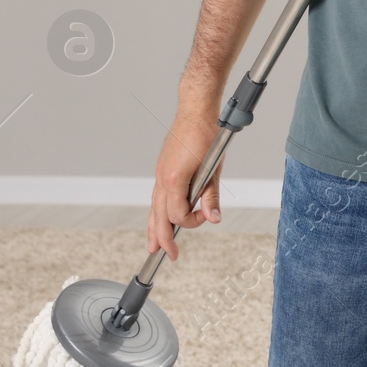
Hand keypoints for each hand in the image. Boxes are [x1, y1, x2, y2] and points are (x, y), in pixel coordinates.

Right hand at [147, 102, 222, 260]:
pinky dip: (155, 211)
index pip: (178, 215)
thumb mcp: (213, 168)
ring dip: (153, 227)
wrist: (196, 111)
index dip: (193, 221)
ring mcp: (160, 174)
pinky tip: (157, 218)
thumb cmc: (205, 135)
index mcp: (174, 180)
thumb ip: (211, 196)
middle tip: (168, 255)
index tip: (206, 215)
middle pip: (158, 217)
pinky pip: (156, 196)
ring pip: (153, 207)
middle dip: (163, 238)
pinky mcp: (163, 169)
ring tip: (152, 245)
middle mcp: (162, 178)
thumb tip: (214, 218)